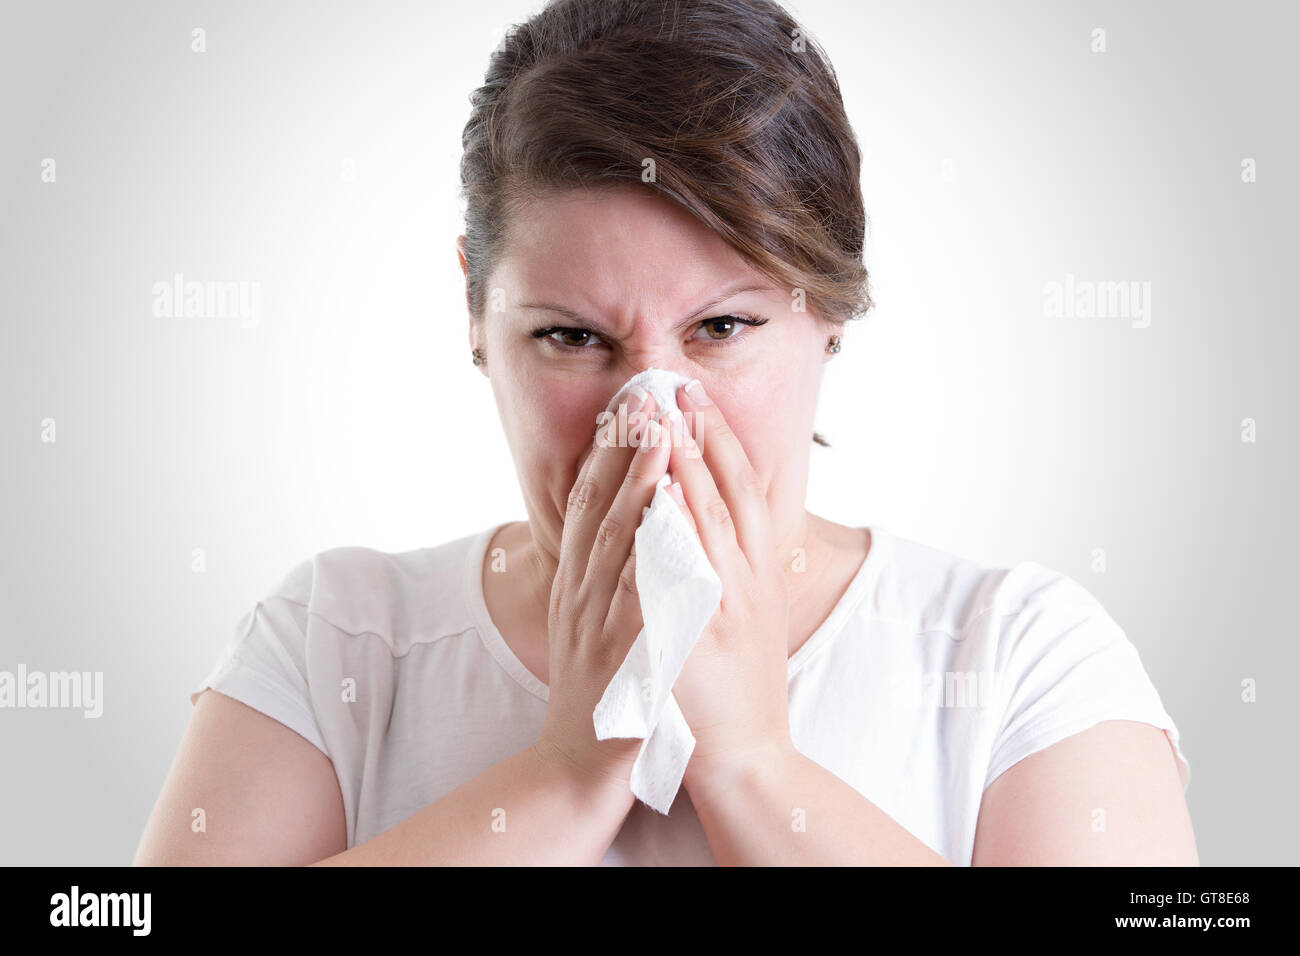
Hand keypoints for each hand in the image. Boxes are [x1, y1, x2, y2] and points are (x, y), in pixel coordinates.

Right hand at [532, 390, 674, 797]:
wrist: (573, 774)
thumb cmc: (596, 702)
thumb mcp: (594, 630)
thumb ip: (606, 583)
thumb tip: (628, 536)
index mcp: (580, 586)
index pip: (590, 504)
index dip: (608, 451)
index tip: (629, 405)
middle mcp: (582, 596)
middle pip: (598, 508)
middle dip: (623, 448)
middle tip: (645, 394)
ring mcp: (598, 625)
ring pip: (616, 543)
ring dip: (638, 486)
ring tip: (659, 436)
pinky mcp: (620, 659)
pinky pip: (637, 599)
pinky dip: (652, 556)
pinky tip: (669, 523)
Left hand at [662, 379, 795, 790]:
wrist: (746, 759)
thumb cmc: (738, 688)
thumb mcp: (750, 617)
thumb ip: (734, 567)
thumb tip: (710, 514)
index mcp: (759, 576)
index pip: (743, 492)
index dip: (720, 441)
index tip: (696, 400)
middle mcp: (747, 585)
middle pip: (725, 496)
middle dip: (699, 438)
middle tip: (675, 388)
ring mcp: (722, 612)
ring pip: (705, 526)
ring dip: (681, 470)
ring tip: (659, 421)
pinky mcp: (696, 641)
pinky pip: (678, 577)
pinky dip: (665, 533)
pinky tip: (648, 498)